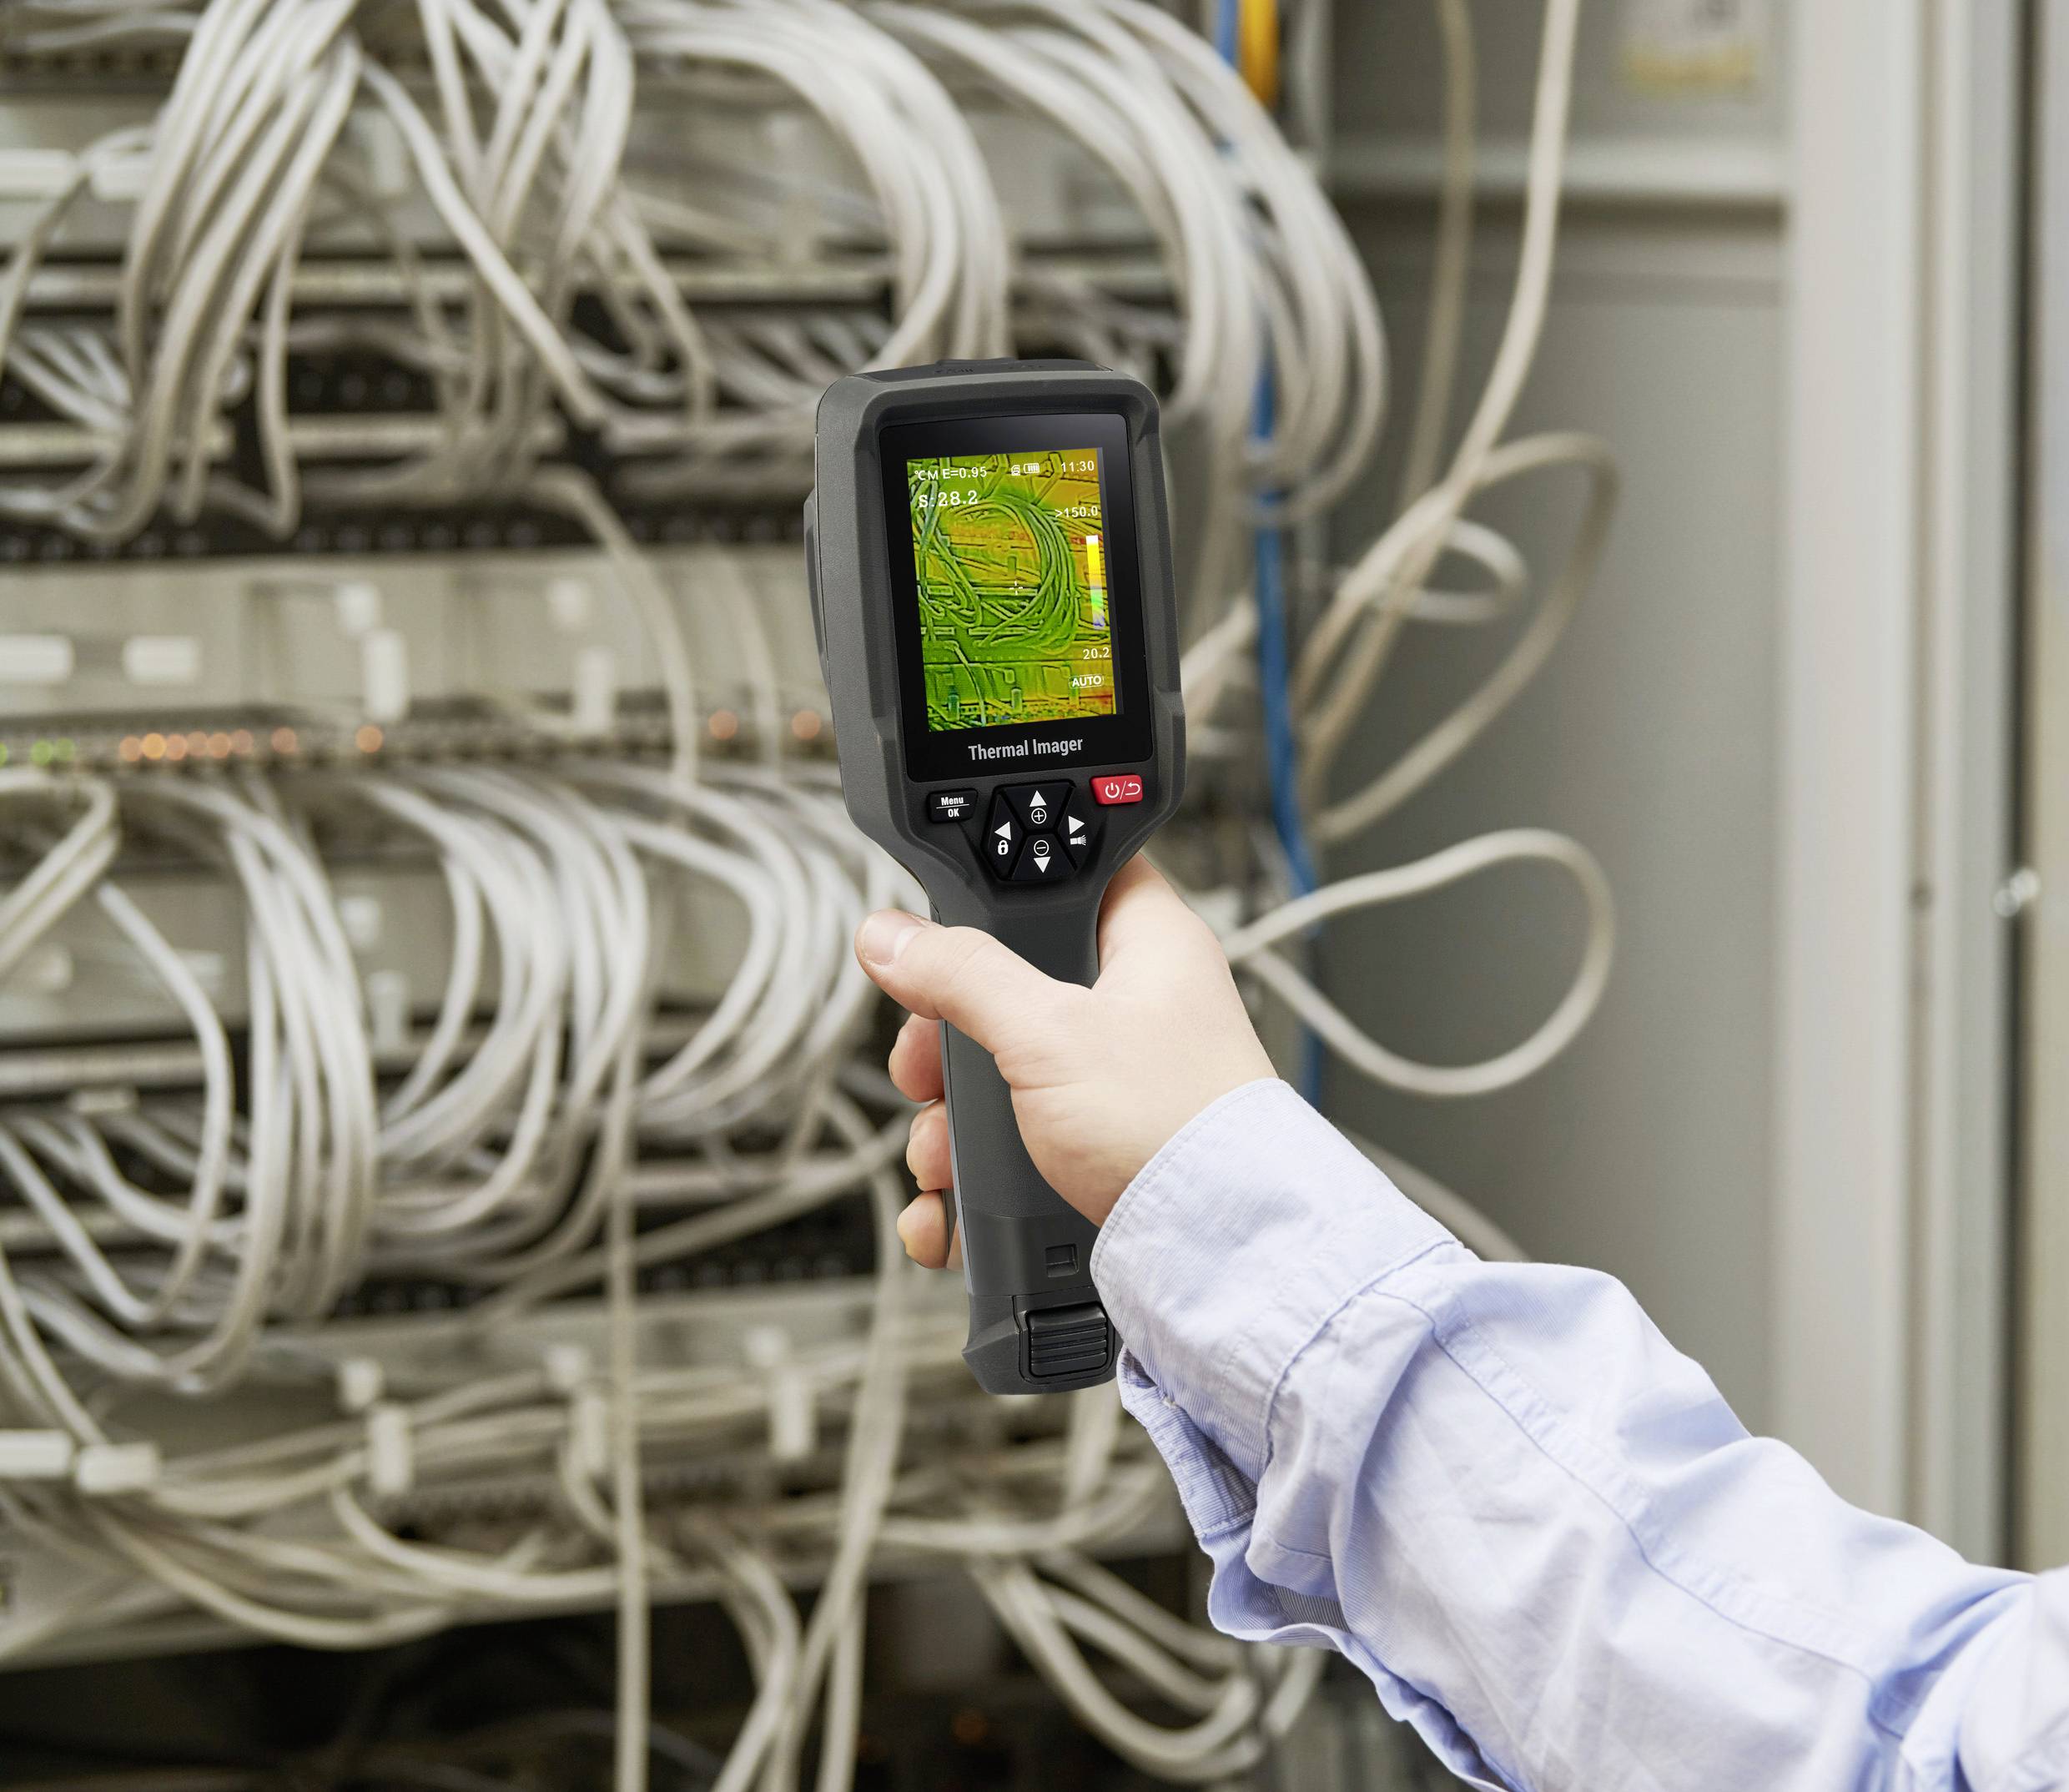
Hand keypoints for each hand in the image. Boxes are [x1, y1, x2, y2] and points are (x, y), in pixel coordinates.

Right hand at [852, 856, 1275, 1267]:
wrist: (1220, 1257)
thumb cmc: (1177, 1127)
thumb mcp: (1049, 1033)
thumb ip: (962, 975)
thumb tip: (894, 935)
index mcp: (1146, 945)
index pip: (1063, 883)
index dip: (995, 904)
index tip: (940, 944)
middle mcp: (1136, 1008)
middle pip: (1007, 992)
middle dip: (947, 1047)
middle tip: (927, 1071)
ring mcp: (1116, 1085)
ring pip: (1002, 1080)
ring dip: (950, 1125)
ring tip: (939, 1155)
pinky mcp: (1099, 1151)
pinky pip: (1014, 1150)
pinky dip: (972, 1181)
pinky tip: (948, 1205)